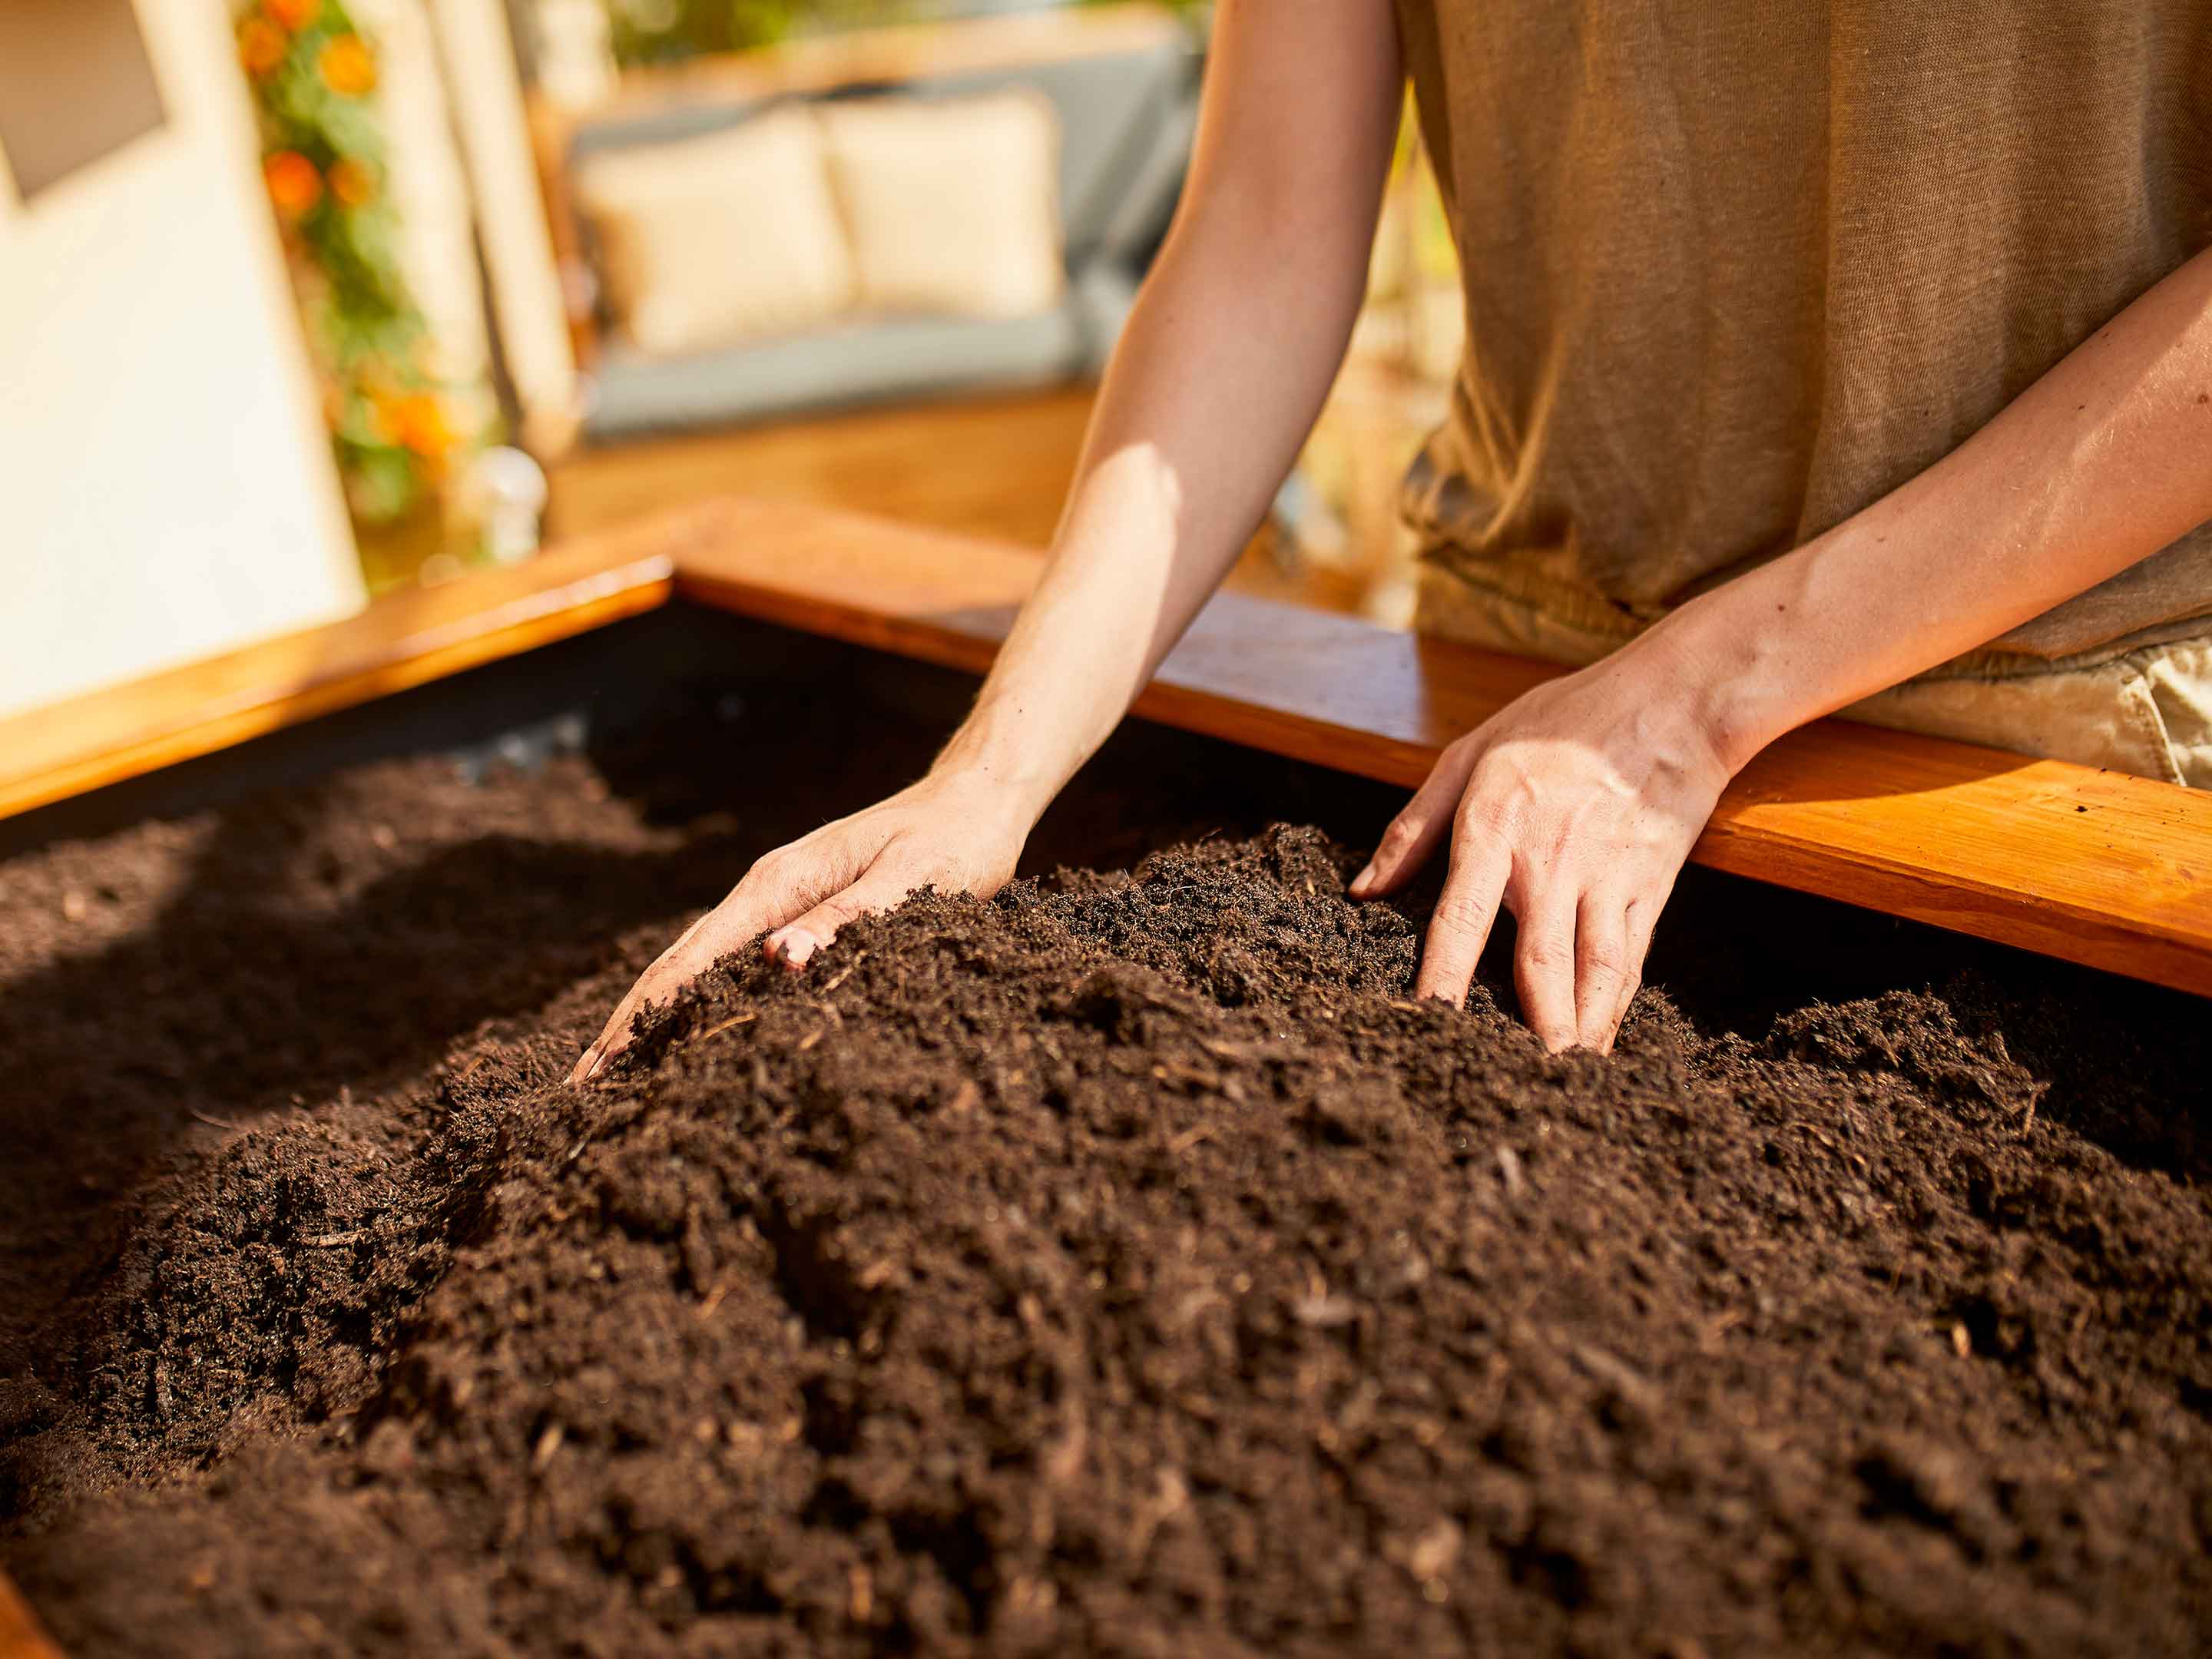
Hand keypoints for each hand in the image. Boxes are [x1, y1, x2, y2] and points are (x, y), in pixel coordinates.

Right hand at [570, 769, 1028, 1081]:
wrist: (975, 799)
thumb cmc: (954, 841)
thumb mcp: (912, 883)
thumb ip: (848, 922)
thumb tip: (780, 962)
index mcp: (779, 885)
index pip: (691, 960)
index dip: (642, 1017)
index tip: (597, 1069)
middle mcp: (766, 893)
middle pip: (676, 966)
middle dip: (626, 1027)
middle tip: (577, 1094)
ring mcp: (778, 902)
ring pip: (697, 966)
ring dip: (651, 1018)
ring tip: (610, 1078)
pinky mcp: (797, 913)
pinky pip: (730, 964)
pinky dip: (693, 1001)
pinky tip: (683, 1036)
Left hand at [1347, 640, 1733, 1051]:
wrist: (1672, 701)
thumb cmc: (1561, 722)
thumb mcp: (1472, 751)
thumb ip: (1413, 825)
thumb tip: (1362, 889)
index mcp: (1496, 825)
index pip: (1462, 916)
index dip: (1445, 975)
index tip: (1429, 1023)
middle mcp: (1552, 860)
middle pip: (1537, 960)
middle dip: (1527, 1026)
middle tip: (1504, 1080)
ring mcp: (1607, 878)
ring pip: (1591, 970)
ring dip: (1577, 1030)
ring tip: (1560, 1082)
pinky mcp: (1649, 888)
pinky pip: (1628, 961)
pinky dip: (1614, 1010)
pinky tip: (1598, 1048)